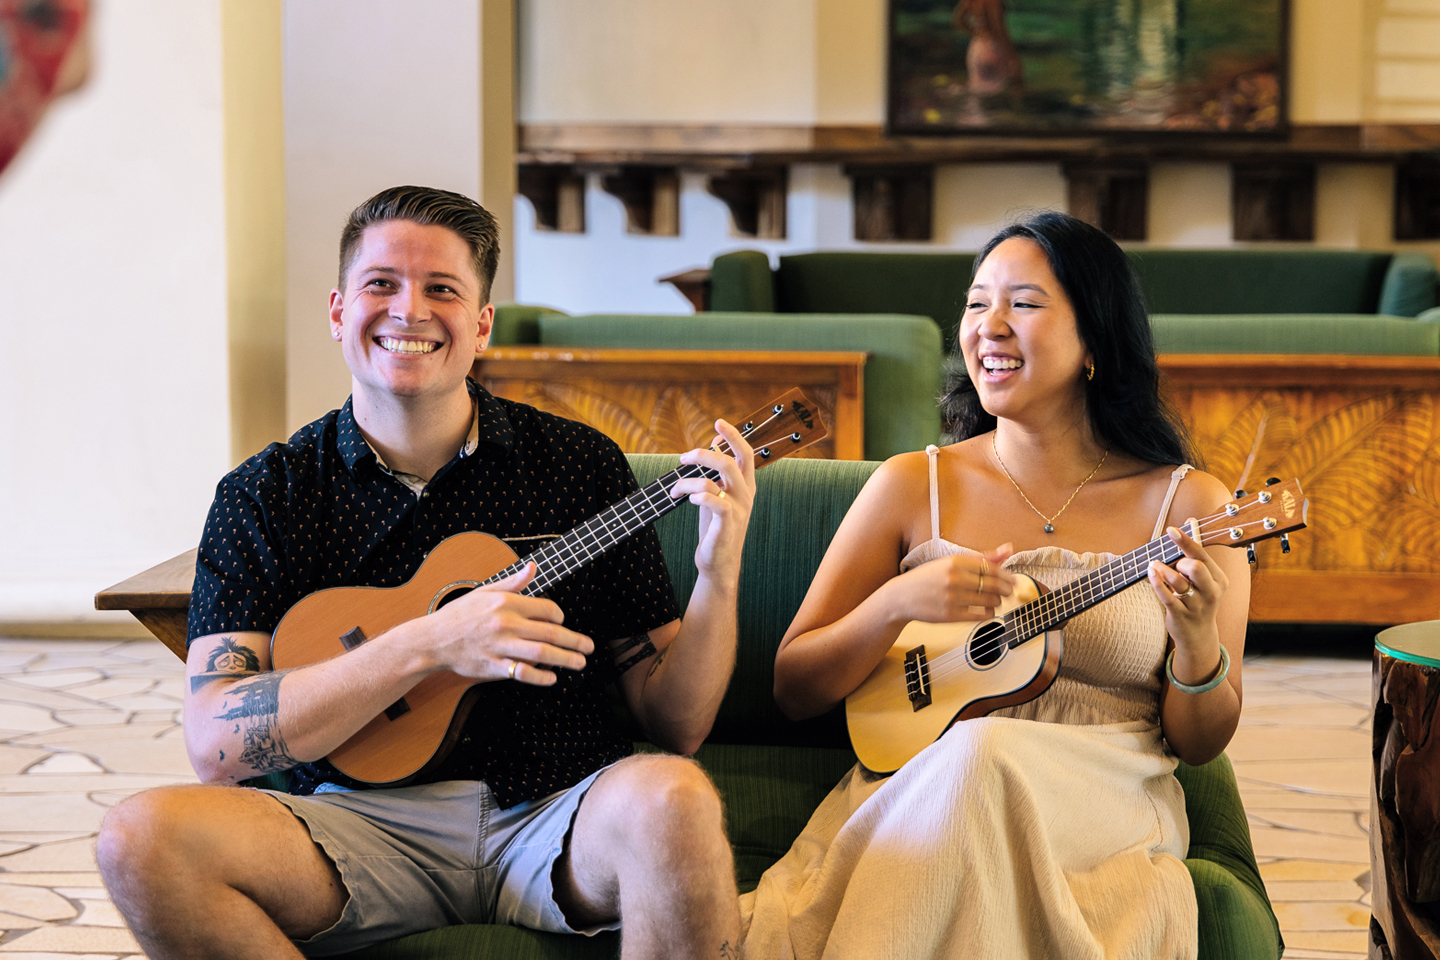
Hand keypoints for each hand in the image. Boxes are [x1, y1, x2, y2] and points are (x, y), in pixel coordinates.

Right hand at [426, 562, 594, 685]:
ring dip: (565, 659)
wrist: (433, 639)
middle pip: (550, 632)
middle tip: (589, 647)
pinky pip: (520, 672)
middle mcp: (505, 623)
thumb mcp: (485, 591)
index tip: (563, 623)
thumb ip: (513, 583)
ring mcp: (499, 646)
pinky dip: (538, 676)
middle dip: (574, 640)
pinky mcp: (492, 666)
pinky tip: (551, 678)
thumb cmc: (460, 614)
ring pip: (540, 652)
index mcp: (506, 603)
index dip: (560, 617)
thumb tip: (533, 567)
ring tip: (580, 663)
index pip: (547, 609)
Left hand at [671, 419, 755, 579]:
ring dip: (688, 481)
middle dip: (704, 454)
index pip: (746, 453)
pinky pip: (714, 502)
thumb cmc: (716, 527)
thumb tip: (713, 444)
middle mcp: (745, 496)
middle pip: (730, 462)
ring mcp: (738, 511)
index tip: (717, 423)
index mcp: (746, 486)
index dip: (733, 435)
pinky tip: (688, 499)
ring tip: (675, 489)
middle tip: (684, 457)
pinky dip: (698, 495)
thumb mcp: (718, 495)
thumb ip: (717, 473)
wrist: (719, 562)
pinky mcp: (727, 525)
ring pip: (714, 481)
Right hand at [885, 544, 1016, 623]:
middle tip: (1009, 591)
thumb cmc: (927, 578)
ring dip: (998, 602)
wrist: (901, 597)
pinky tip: (987, 610)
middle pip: (994, 584)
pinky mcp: (950, 615)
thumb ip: (981, 557)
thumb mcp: (951, 562)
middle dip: (1007, 589)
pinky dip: (989, 614)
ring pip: (990, 601)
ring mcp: (952, 597)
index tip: (1012, 579)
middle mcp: (954, 578)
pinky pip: (980, 615)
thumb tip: (1008, 549)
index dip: (1007, 575)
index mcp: (955, 561)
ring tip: (996, 601)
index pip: (991, 568)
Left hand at [1148, 520, 1228, 670]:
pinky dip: (1156, 582)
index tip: (1172, 530)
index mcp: (1219, 580)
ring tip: (1154, 565)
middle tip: (1172, 563)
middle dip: (1180, 561)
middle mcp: (1211, 592)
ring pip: (1178, 581)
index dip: (1186, 541)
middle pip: (1196, 567)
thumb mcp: (1203, 580)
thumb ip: (1195, 554)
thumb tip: (1189, 522)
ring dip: (1162, 570)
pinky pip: (1166, 596)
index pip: (1203, 555)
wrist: (1198, 635)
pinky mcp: (1181, 615)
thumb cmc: (1197, 600)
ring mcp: (1196, 605)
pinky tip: (1151, 573)